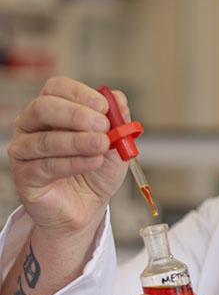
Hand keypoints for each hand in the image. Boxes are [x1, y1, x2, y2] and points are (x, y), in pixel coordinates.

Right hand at [7, 76, 127, 234]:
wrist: (89, 205)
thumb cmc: (97, 171)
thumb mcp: (116, 143)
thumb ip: (118, 120)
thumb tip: (118, 98)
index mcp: (53, 110)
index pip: (56, 88)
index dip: (79, 94)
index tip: (103, 106)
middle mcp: (32, 126)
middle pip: (43, 108)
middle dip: (75, 115)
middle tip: (102, 125)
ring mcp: (24, 151)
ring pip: (44, 140)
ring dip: (78, 141)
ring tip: (102, 146)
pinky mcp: (24, 176)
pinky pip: (46, 166)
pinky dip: (74, 163)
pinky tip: (93, 162)